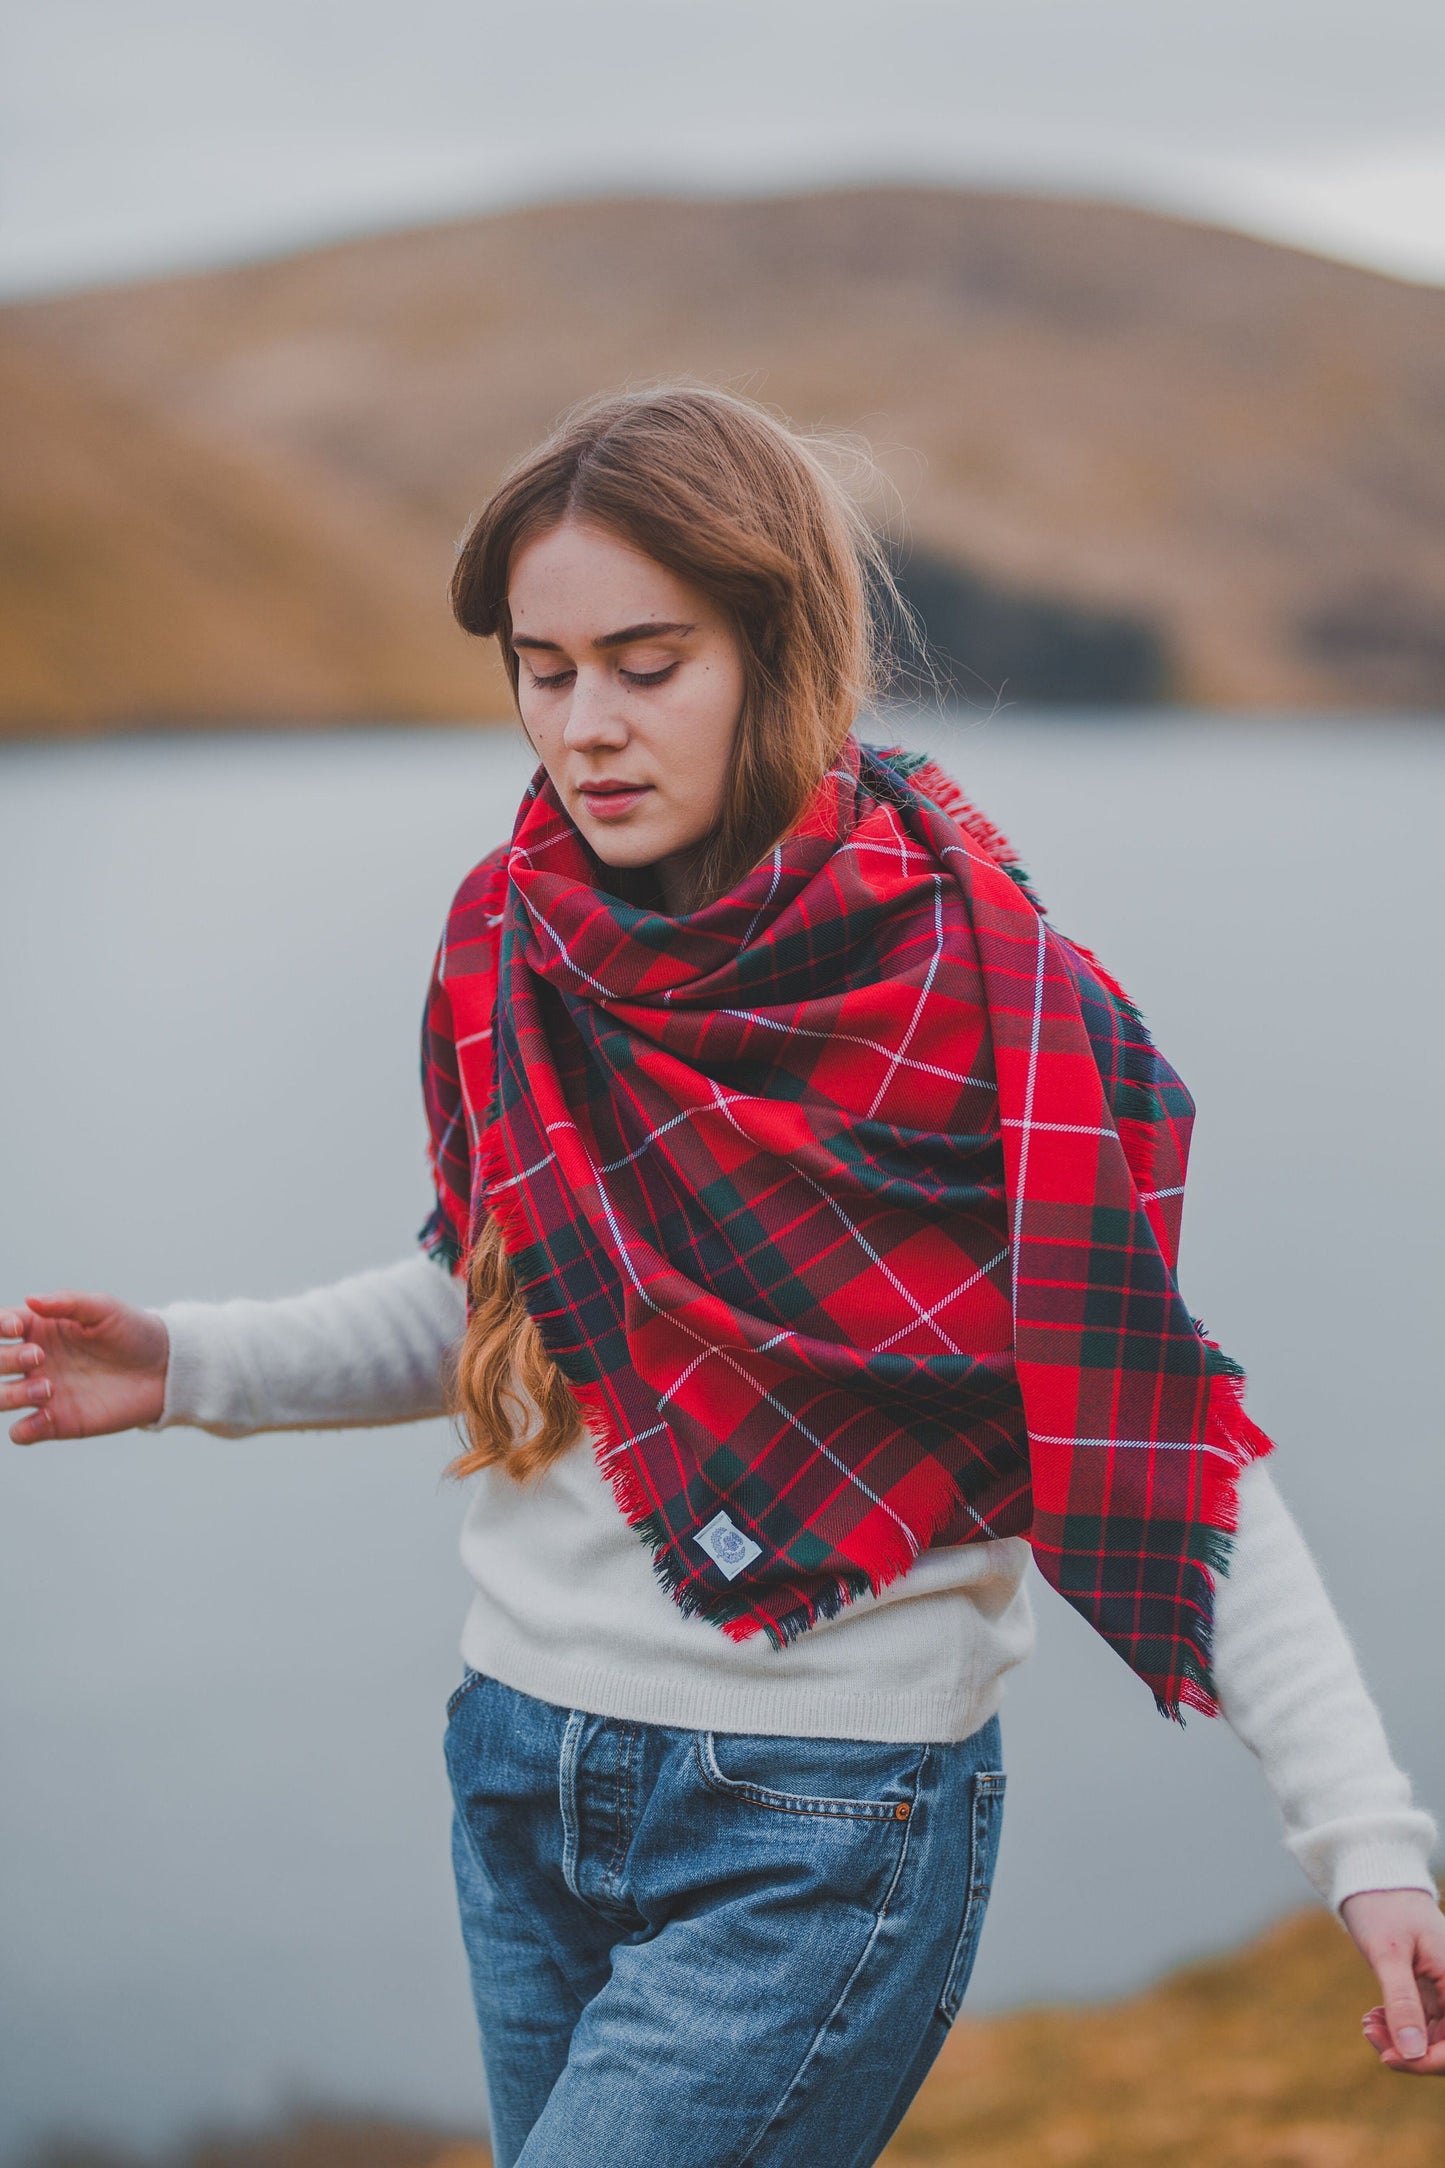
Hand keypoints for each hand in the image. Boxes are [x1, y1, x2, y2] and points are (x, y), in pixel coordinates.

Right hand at [2, 1291, 168, 1444]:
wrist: (164, 1369)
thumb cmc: (133, 1332)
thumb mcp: (104, 1309)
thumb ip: (68, 1303)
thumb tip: (30, 1299)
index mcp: (38, 1329)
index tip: (18, 1328)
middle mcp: (32, 1361)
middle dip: (5, 1359)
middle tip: (39, 1357)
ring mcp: (41, 1392)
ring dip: (11, 1394)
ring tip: (49, 1389)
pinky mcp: (57, 1422)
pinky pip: (21, 1432)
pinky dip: (24, 1429)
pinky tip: (49, 1416)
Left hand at [1342, 1887, 1444, 2073]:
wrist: (1373, 1877)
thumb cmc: (1381, 1907)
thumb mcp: (1388, 1953)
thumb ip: (1401, 2001)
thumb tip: (1412, 2053)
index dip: (1429, 2061)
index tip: (1390, 2059)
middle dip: (1410, 2052)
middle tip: (1370, 2033)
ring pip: (1433, 2038)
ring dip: (1401, 2041)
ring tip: (1368, 2024)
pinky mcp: (1430, 1990)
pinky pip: (1422, 2024)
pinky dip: (1398, 2027)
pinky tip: (1373, 2019)